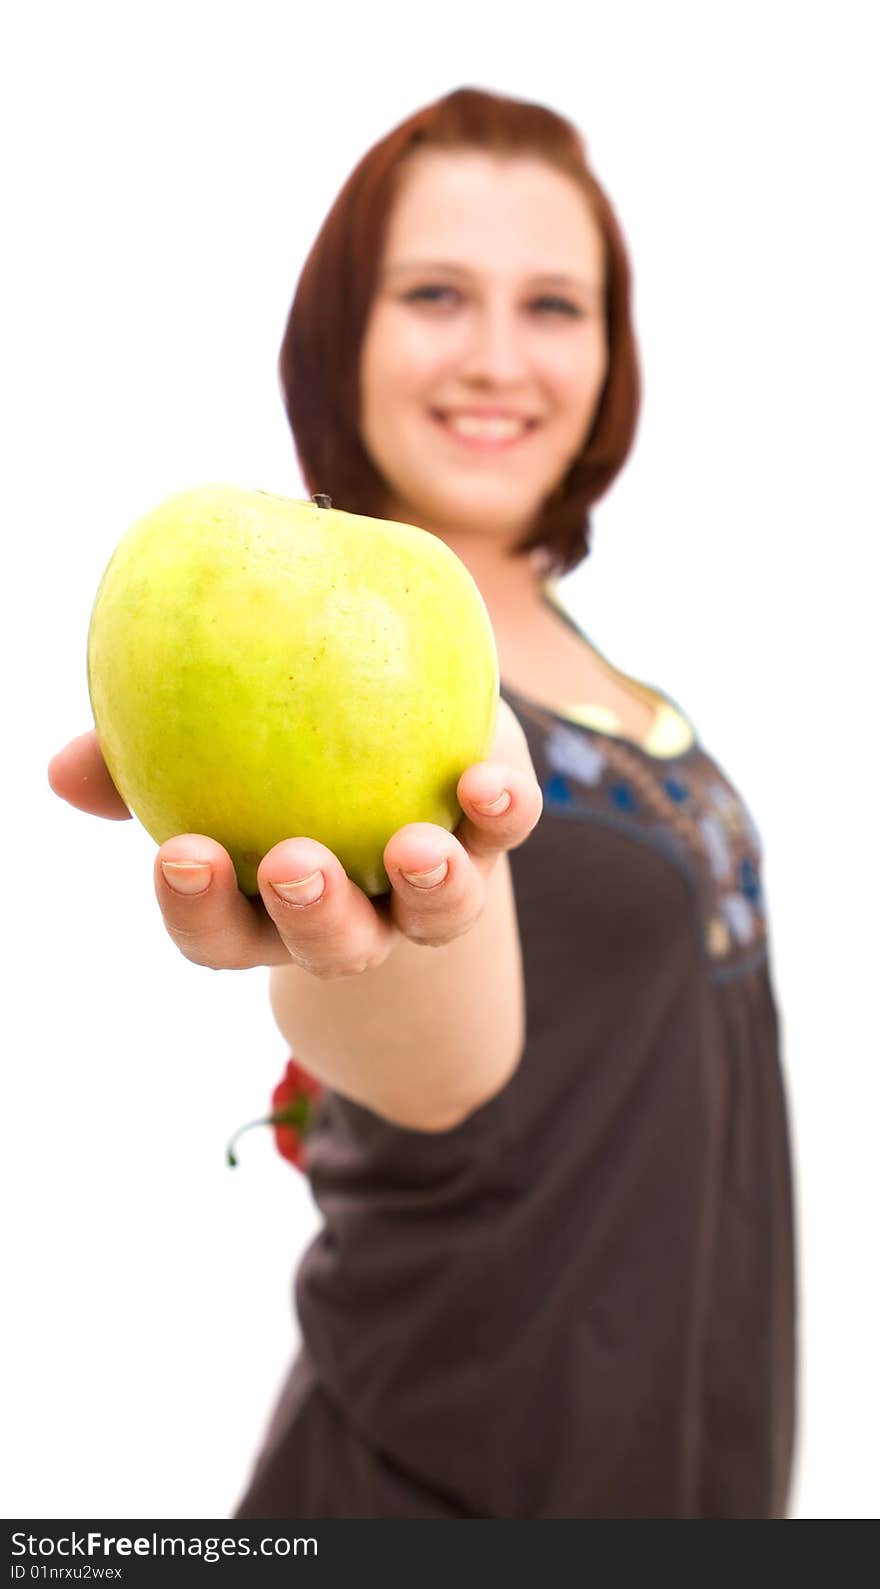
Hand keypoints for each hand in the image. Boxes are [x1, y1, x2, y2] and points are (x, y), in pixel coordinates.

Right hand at [47, 701, 541, 974]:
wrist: (389, 740)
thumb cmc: (272, 755)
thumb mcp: (207, 750)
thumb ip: (138, 759)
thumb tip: (64, 767)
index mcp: (270, 907)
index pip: (220, 934)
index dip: (198, 909)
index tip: (178, 853)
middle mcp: (353, 916)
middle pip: (332, 945)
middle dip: (314, 913)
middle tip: (293, 862)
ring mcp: (426, 889)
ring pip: (432, 916)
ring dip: (426, 885)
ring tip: (414, 845)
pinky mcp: (489, 836)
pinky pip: (503, 835)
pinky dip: (501, 812)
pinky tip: (488, 779)